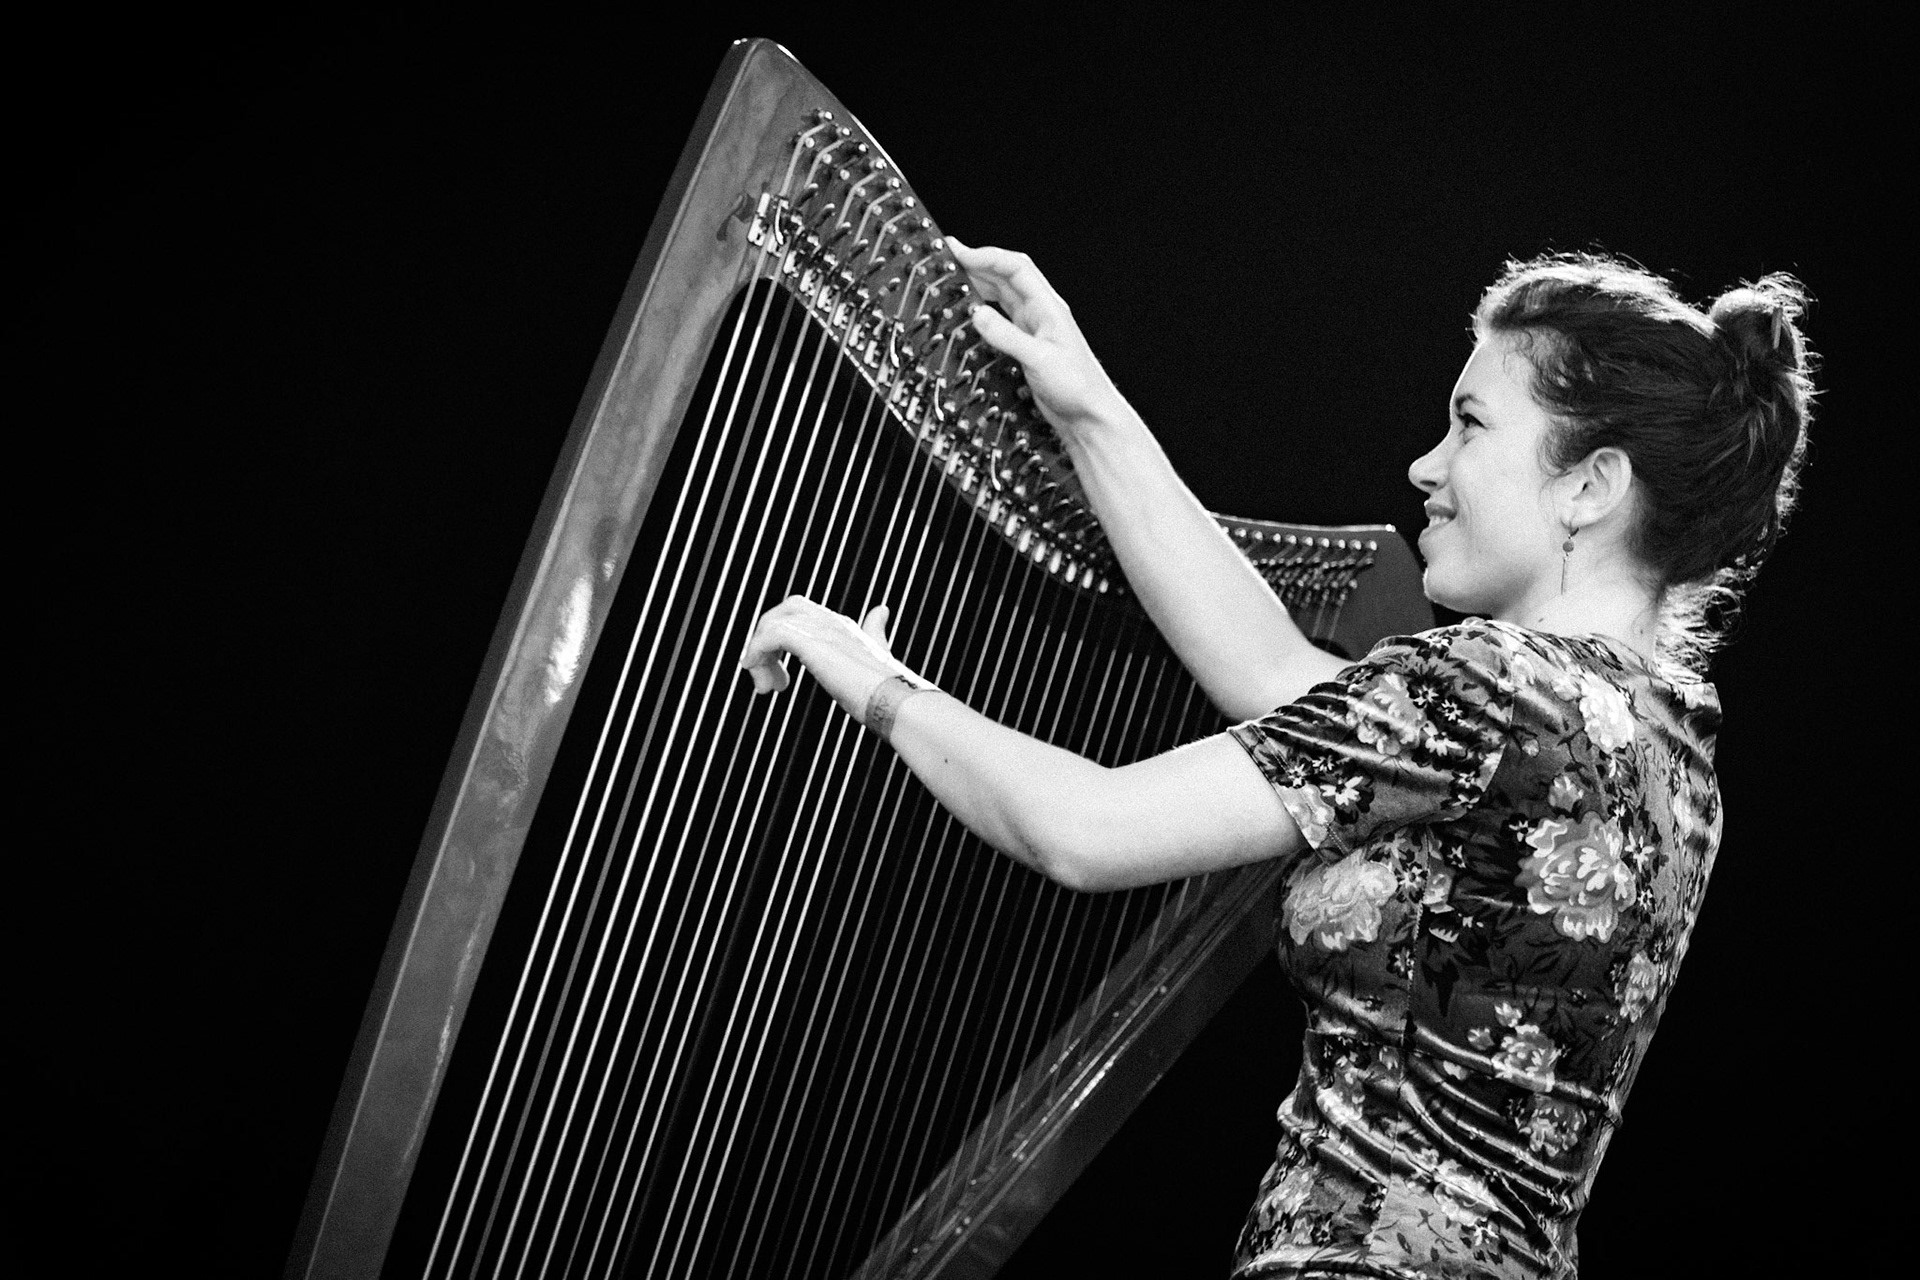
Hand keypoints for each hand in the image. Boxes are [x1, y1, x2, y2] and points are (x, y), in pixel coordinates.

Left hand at [739, 597, 922, 717]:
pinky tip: (761, 678)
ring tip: (765, 686)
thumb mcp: (878, 655)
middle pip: (785, 611)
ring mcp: (822, 630)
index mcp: (844, 626)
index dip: (786, 637)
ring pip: (772, 622)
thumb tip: (882, 610)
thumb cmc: (890, 690)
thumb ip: (875, 631)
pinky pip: (769, 635)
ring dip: (760, 654)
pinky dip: (757, 654)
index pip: (804, 613)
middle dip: (768, 640)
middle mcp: (832, 622)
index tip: (780, 671)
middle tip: (769, 678)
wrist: (895, 702)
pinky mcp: (811, 643)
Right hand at [946, 237, 1126, 438]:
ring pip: (1002, 295)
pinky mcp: (1026, 346)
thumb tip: (977, 314)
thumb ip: (1006, 336)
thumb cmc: (1077, 386)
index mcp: (1048, 307)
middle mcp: (1040, 313)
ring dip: (979, 284)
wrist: (1088, 415)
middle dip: (978, 263)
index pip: (1015, 268)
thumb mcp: (1038, 359)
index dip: (987, 256)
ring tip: (956, 278)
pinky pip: (1001, 319)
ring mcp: (1033, 328)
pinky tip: (971, 312)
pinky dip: (983, 310)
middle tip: (951, 259)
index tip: (960, 253)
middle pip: (1006, 276)